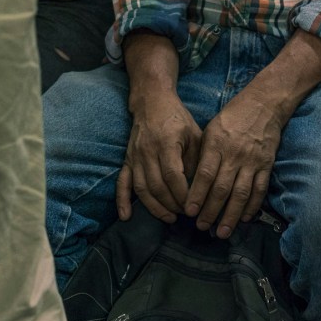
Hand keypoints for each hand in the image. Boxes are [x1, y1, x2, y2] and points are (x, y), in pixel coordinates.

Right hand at [116, 92, 201, 222]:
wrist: (152, 102)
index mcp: (166, 143)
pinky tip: (126, 217)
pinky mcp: (127, 160)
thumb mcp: (194, 135)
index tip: (193, 206)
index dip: (182, 195)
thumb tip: (198, 189)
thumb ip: (195, 160)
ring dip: (155, 207)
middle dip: (172, 204)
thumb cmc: (178, 119)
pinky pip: (122, 183)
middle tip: (185, 214)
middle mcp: (147, 151)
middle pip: (157, 186)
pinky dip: (122, 201)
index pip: (173, 176)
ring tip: (169, 218)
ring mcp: (134, 157)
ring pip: (141, 188)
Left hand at [183, 89, 283, 237]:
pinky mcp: (266, 165)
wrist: (264, 105)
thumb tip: (191, 182)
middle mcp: (234, 155)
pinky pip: (259, 190)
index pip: (205, 175)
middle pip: (221, 189)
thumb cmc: (232, 117)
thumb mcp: (210, 130)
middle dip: (210, 211)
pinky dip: (252, 206)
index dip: (196, 195)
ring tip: (223, 231)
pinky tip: (244, 218)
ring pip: (241, 194)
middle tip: (202, 227)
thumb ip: (203, 155)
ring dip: (231, 215)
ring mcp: (252, 161)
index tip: (189, 212)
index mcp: (217, 145)